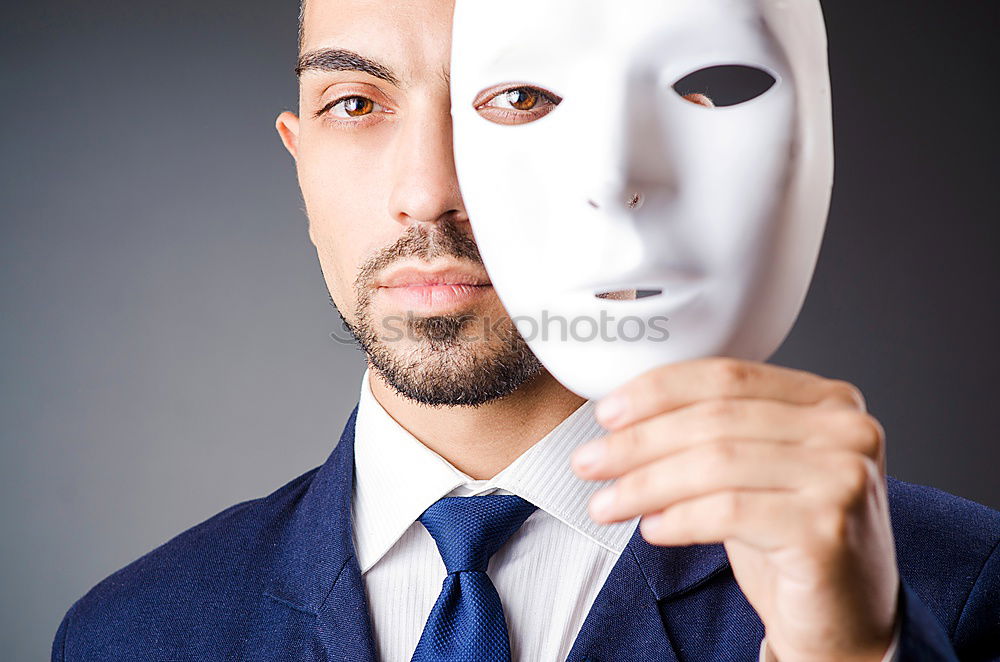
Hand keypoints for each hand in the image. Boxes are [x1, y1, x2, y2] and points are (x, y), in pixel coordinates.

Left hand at [570, 358, 898, 661]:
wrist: (848, 618)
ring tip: (607, 503)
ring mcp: (842, 477)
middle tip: (590, 462)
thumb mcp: (757, 469)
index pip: (727, 376)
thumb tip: (626, 418)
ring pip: (714, 463)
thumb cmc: (795, 539)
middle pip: (714, 418)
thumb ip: (714, 431)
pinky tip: (652, 528)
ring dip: (645, 484)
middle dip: (638, 442)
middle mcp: (845, 431)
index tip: (608, 412)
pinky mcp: (826, 528)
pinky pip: (727, 512)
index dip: (658, 391)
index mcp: (828, 400)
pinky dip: (678, 518)